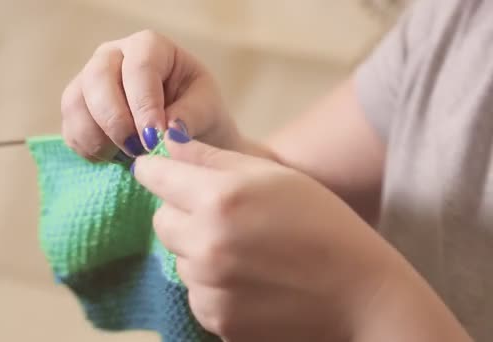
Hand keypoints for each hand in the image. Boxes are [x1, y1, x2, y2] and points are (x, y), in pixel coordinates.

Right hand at [60, 30, 238, 161]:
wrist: (185, 131)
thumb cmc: (197, 112)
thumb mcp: (207, 110)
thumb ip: (190, 116)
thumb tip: (168, 131)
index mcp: (149, 47)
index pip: (139, 67)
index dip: (143, 104)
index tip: (153, 138)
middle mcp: (112, 56)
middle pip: (97, 78)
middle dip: (116, 121)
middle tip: (137, 151)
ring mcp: (88, 81)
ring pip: (75, 103)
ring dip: (97, 138)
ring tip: (127, 158)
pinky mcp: (77, 109)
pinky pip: (70, 128)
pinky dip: (88, 149)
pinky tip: (113, 160)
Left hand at [132, 127, 403, 341]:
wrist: (360, 294)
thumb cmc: (322, 223)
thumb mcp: (273, 175)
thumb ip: (212, 157)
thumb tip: (167, 144)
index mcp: (220, 198)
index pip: (155, 176)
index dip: (157, 170)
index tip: (160, 171)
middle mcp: (206, 244)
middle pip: (161, 221)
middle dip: (181, 214)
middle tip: (221, 215)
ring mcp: (209, 287)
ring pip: (179, 259)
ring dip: (199, 252)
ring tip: (245, 252)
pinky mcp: (216, 320)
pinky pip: (196, 293)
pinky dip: (213, 286)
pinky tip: (249, 281)